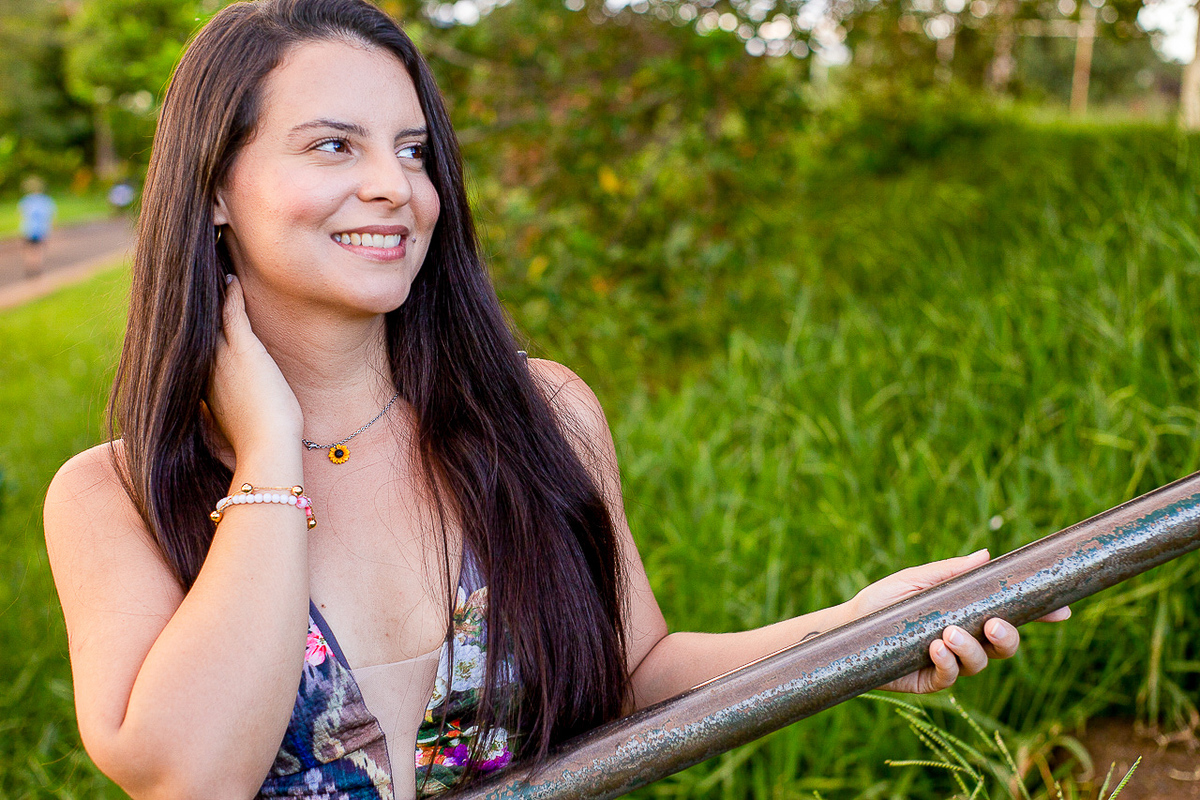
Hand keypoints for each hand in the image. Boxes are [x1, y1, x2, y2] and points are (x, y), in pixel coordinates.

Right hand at [206, 275, 303, 457]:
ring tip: (214, 272)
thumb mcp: (228, 432)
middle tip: (192, 285)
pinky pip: (232, 313)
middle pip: (195, 329)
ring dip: (211, 295)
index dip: (191, 335)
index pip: (192, 352)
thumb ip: (218, 422)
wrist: (266, 449)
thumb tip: (218, 430)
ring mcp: (221, 358)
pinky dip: (231, 294)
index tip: (188, 320)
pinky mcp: (244, 350)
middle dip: (194, 309)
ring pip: (210, 317)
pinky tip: (231, 278)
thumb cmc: (254, 446)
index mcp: (199, 387)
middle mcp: (204, 369)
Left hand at [848, 549, 1070, 693]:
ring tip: (948, 634)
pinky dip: (947, 663)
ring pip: (981, 663)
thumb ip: (949, 572)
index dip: (1039, 615)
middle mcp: (966, 639)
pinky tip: (935, 650)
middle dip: (1010, 637)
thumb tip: (985, 555)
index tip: (1062, 611)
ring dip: (971, 649)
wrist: (847, 627)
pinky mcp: (930, 680)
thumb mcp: (915, 581)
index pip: (1010, 614)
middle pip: (1006, 645)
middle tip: (994, 625)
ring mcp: (950, 662)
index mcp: (968, 613)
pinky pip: (950, 678)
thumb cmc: (882, 601)